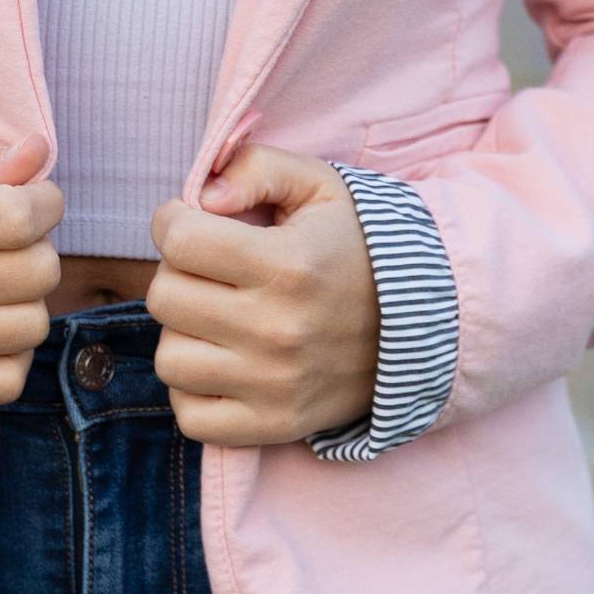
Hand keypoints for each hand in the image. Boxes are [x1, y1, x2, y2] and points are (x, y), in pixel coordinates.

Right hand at [0, 132, 63, 408]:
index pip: (24, 216)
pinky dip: (9, 356)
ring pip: (32, 325)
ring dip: (23, 303)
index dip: (45, 203)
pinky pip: (9, 381)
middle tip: (6, 246)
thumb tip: (39, 150)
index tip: (34, 202)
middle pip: (38, 271)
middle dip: (35, 250)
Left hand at [147, 143, 379, 447]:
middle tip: (209, 270)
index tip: (191, 223)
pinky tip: (221, 362)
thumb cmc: (359, 246)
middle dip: (178, 273)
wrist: (427, 322)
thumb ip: (257, 167)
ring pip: (170, 359)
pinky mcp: (275, 425)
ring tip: (218, 317)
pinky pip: (191, 417)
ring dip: (184, 333)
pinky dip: (194, 390)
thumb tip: (202, 195)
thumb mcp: (320, 186)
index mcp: (287, 265)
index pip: (179, 240)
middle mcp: (277, 330)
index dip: (173, 221)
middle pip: (166, 298)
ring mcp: (275, 385)